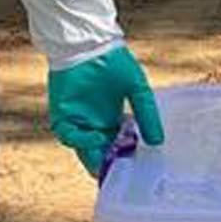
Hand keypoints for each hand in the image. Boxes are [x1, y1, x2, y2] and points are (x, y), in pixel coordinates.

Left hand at [48, 43, 163, 177]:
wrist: (90, 44)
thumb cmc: (114, 62)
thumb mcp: (137, 89)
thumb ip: (147, 114)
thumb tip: (158, 141)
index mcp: (110, 118)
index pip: (115, 146)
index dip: (122, 159)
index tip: (134, 169)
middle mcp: (93, 122)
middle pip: (98, 152)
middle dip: (107, 165)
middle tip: (118, 177)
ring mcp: (77, 119)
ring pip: (83, 148)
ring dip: (93, 158)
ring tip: (108, 164)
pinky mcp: (62, 113)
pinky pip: (68, 134)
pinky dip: (80, 139)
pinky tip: (95, 136)